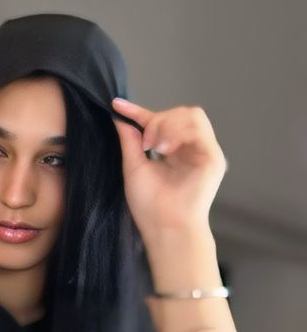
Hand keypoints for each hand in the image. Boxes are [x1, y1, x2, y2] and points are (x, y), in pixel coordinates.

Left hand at [110, 97, 225, 242]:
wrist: (164, 226)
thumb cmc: (150, 204)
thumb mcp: (134, 166)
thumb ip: (130, 141)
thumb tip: (120, 117)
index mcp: (174, 151)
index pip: (161, 122)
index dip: (139, 111)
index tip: (117, 105)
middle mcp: (192, 149)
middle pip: (181, 112)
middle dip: (158, 120)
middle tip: (145, 143)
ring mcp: (204, 152)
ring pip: (192, 115)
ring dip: (167, 125)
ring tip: (155, 146)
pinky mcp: (213, 158)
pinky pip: (199, 130)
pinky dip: (178, 133)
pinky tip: (165, 149)